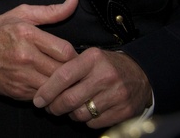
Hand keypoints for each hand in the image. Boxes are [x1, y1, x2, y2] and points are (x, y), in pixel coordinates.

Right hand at [0, 0, 79, 100]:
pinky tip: (47, 85)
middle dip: (71, 72)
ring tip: (63, 80)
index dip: (75, 56)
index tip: (74, 56)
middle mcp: (25, 56)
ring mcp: (21, 76)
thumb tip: (73, 1)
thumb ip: (50, 11)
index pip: (66, 51)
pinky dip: (48, 93)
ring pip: (55, 87)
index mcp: (27, 34)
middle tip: (74, 70)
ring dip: (61, 85)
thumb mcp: (21, 14)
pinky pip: (43, 96)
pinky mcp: (17, 92)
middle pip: (63, 71)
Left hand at [33, 47, 151, 127]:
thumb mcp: (90, 57)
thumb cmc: (107, 65)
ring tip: (69, 109)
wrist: (142, 74)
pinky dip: (87, 120)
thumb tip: (43, 82)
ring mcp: (116, 94)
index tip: (38, 100)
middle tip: (50, 108)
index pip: (63, 76)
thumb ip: (69, 66)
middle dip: (55, 107)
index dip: (47, 90)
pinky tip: (87, 112)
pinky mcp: (124, 110)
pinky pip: (95, 122)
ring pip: (82, 113)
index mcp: (93, 59)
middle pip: (70, 99)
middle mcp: (105, 76)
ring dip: (70, 115)